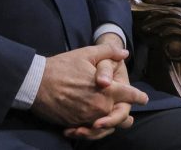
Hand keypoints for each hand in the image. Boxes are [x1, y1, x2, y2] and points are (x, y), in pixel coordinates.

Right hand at [32, 42, 147, 135]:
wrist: (36, 83)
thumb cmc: (63, 66)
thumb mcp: (87, 54)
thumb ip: (109, 52)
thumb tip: (124, 53)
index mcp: (107, 90)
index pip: (129, 95)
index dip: (139, 97)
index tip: (144, 99)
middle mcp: (100, 106)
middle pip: (120, 115)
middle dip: (125, 114)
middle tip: (130, 117)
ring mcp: (87, 117)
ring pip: (106, 126)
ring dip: (110, 124)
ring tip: (113, 123)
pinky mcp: (75, 123)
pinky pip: (89, 130)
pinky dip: (93, 128)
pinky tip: (93, 125)